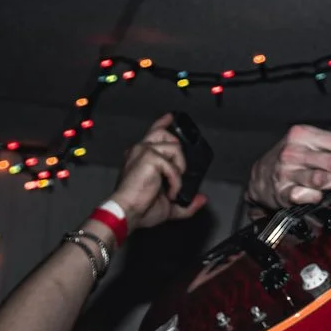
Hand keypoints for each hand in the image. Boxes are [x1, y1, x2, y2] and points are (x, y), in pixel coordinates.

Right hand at [110, 114, 207, 230]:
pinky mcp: (149, 156)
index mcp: (141, 157)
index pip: (153, 133)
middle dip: (178, 150)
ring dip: (179, 168)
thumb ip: (186, 202)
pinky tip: (170, 192)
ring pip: (175, 147)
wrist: (128, 213)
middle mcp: (140, 149)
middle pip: (164, 133)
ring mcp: (144, 151)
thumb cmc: (141, 209)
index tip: (171, 116)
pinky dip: (176, 181)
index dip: (163, 123)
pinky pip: (174, 165)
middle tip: (178, 172)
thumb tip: (202, 198)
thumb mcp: (169, 206)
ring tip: (173, 185)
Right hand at [249, 124, 330, 209]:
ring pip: (325, 180)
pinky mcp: (283, 192)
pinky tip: (319, 194)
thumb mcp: (319, 145)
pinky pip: (309, 197)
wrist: (260, 177)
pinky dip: (319, 197)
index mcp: (305, 134)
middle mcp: (295, 151)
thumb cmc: (295, 159)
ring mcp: (287, 172)